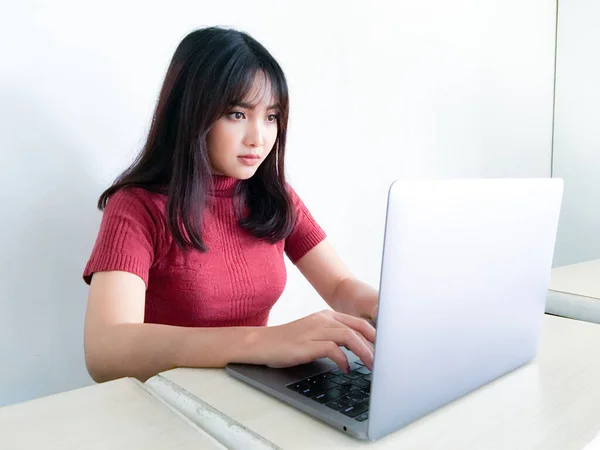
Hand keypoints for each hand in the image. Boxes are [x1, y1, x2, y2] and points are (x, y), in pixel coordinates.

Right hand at [254, 310, 375, 371]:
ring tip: (372, 366)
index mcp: (327, 315)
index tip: (386, 349)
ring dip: (364, 352)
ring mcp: (315, 329)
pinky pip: (332, 349)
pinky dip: (343, 359)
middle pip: (358, 327)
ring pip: (349, 337)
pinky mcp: (307, 343)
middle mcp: (323, 319)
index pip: (359, 322)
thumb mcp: (314, 335)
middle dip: (375, 344)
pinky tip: (346, 368)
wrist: (262, 343)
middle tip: (385, 360)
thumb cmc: (288, 342)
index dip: (375, 335)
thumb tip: (357, 351)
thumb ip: (333, 338)